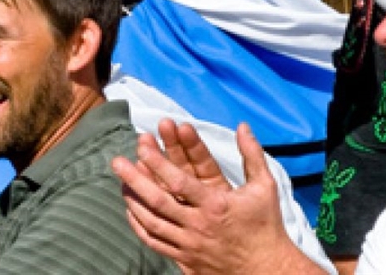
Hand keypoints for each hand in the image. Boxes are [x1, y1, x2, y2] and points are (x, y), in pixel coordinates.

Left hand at [111, 121, 300, 274]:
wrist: (269, 270)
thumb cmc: (266, 227)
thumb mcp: (264, 187)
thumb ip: (251, 155)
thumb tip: (243, 126)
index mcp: (216, 205)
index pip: (179, 181)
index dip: (158, 162)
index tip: (142, 145)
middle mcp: (199, 225)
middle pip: (159, 201)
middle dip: (135, 179)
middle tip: (116, 162)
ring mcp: (190, 245)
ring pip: (153, 223)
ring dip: (134, 202)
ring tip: (120, 184)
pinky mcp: (187, 260)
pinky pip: (156, 243)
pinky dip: (140, 227)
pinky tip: (132, 212)